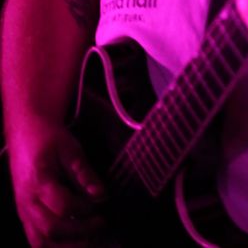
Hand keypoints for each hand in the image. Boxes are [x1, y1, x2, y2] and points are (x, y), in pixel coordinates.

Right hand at [8, 118, 105, 247]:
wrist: (26, 133)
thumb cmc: (49, 139)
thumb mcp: (71, 149)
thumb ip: (85, 173)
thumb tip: (102, 195)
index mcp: (39, 181)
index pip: (63, 206)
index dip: (84, 209)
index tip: (101, 204)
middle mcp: (27, 202)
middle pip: (51, 229)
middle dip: (79, 232)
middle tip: (100, 224)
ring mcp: (23, 212)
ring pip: (41, 241)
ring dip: (67, 245)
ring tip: (90, 238)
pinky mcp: (24, 216)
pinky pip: (36, 240)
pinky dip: (54, 246)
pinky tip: (73, 242)